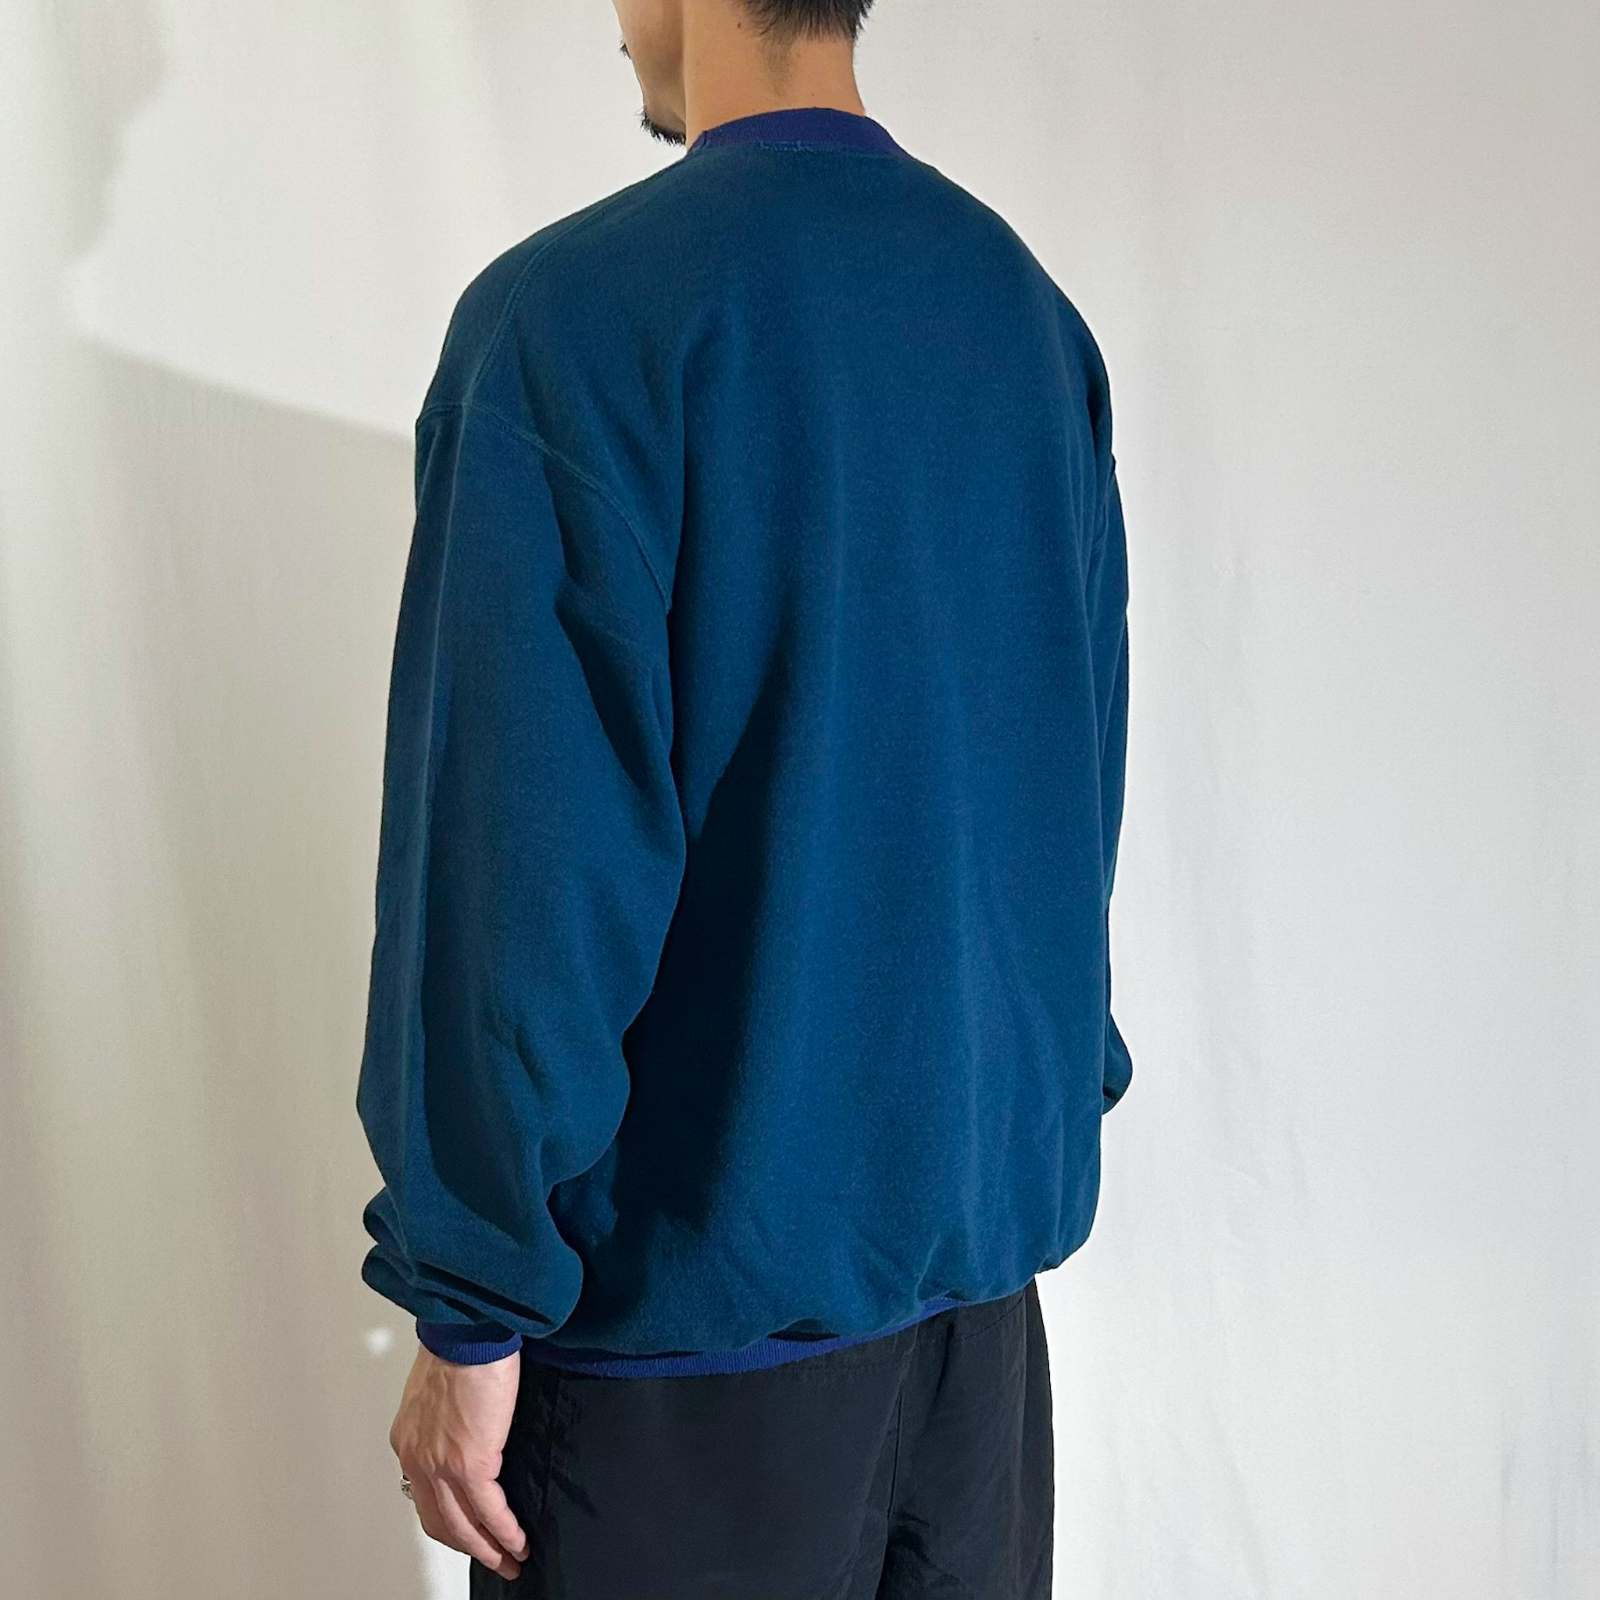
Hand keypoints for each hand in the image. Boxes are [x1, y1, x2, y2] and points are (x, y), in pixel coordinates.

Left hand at [388, 1342, 528, 1579]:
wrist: (469, 1329)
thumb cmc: (462, 1341)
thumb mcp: (442, 1386)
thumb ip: (450, 1414)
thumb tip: (474, 1425)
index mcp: (409, 1438)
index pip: (425, 1492)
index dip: (449, 1516)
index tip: (469, 1527)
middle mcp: (417, 1457)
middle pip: (440, 1521)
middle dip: (468, 1544)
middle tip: (493, 1558)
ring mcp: (440, 1465)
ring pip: (462, 1526)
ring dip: (489, 1549)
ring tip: (511, 1559)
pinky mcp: (469, 1463)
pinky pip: (489, 1512)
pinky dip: (505, 1533)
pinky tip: (519, 1541)